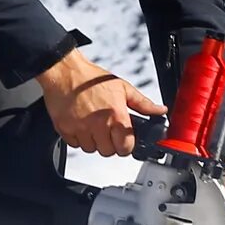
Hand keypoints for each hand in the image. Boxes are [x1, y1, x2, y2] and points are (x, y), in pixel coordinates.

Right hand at [35, 47, 157, 154]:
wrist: (64, 72)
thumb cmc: (91, 79)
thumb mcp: (123, 88)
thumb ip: (143, 103)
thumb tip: (160, 110)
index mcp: (116, 115)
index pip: (126, 147)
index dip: (126, 145)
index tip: (124, 139)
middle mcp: (98, 124)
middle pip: (108, 152)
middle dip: (110, 143)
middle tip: (108, 130)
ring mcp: (80, 128)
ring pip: (91, 149)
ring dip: (94, 141)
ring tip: (93, 125)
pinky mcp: (65, 129)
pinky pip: (75, 144)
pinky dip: (78, 138)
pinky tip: (81, 124)